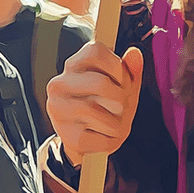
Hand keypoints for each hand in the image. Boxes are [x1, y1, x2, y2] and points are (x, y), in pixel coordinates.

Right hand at [45, 42, 142, 166]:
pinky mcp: (66, 135)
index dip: (116, 66)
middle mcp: (59, 84)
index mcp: (73, 66)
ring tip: (111, 122)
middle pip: (100, 83)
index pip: (95, 52)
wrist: (86, 138)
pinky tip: (102, 135)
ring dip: (117, 123)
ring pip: (101, 113)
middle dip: (120, 98)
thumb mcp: (121, 86)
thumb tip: (135, 53)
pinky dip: (111, 140)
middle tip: (119, 105)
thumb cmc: (104, 106)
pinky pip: (102, 138)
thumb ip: (130, 70)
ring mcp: (59, 109)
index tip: (120, 79)